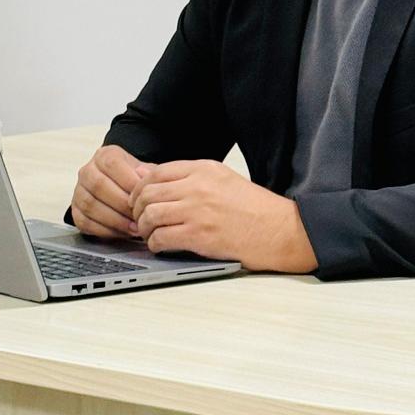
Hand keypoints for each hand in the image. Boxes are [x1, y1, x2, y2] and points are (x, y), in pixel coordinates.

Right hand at [71, 145, 153, 238]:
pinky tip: (121, 232)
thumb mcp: (144, 171)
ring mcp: (79, 191)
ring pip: (90, 205)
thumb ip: (148, 173)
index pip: (112, 164)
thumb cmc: (133, 180)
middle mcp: (88, 171)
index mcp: (104, 156)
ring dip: (114, 220)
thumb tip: (146, 177)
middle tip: (139, 216)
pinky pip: (85, 222)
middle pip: (99, 186)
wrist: (120, 190)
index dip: (128, 181)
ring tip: (133, 227)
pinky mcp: (75, 211)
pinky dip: (105, 230)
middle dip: (122, 204)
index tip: (143, 196)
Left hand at [129, 159, 317, 272]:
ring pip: (150, 215)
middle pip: (148, 193)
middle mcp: (197, 186)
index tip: (138, 199)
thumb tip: (157, 181)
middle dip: (136, 208)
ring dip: (143, 227)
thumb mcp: (223, 179)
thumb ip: (191, 177)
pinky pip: (161, 238)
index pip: (157, 172)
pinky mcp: (199, 235)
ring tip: (148, 234)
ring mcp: (197, 210)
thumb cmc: (253, 208)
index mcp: (203, 168)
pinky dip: (154, 244)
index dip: (140, 187)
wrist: (278, 229)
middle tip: (138, 219)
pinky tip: (160, 246)